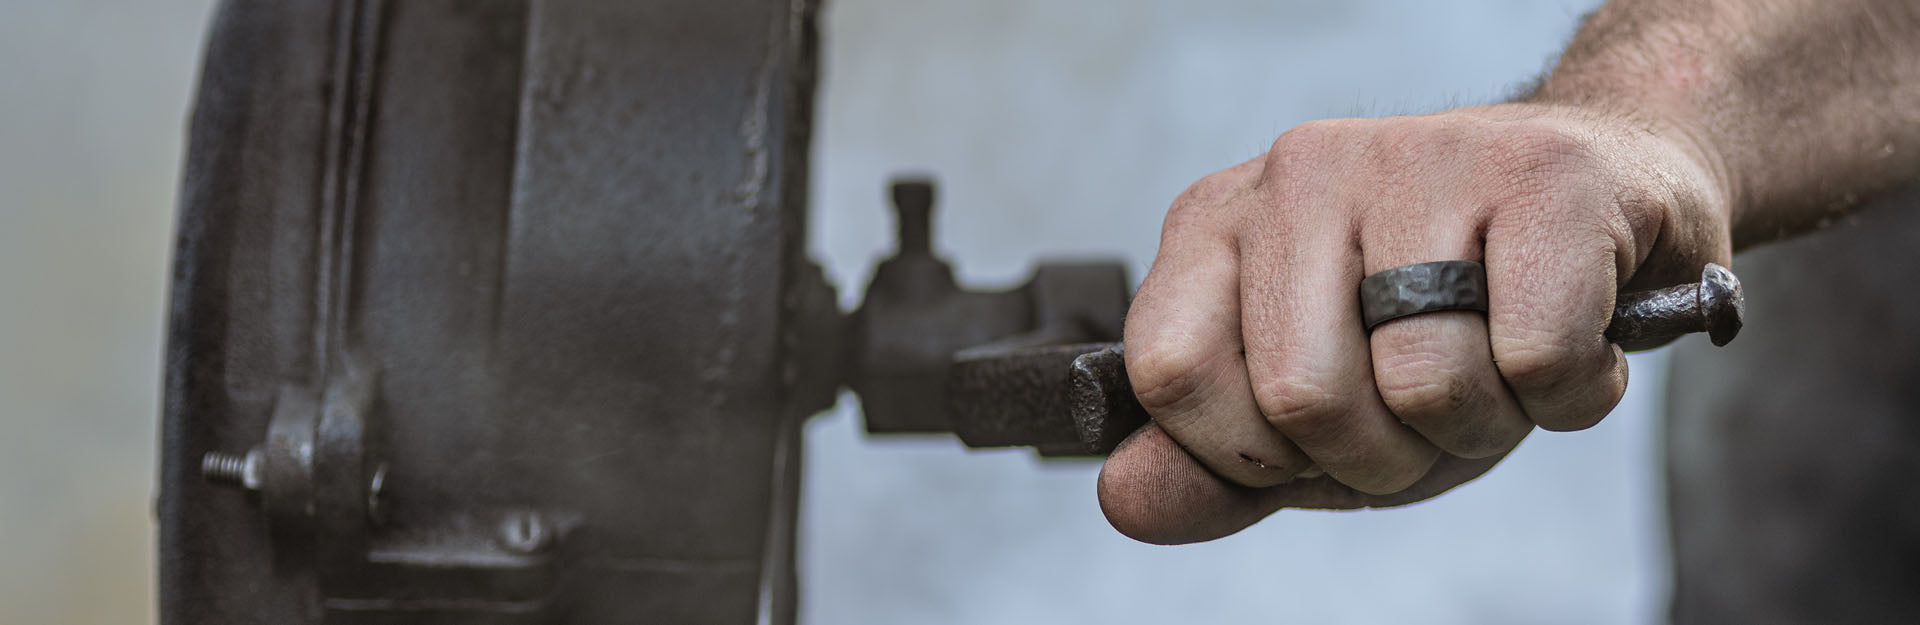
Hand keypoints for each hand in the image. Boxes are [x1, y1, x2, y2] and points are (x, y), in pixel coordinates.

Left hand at [1097, 104, 1730, 543]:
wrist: (1606, 195)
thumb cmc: (1452, 310)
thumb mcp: (1316, 406)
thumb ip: (1217, 462)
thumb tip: (1125, 500)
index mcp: (1219, 224)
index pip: (1170, 370)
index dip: (1249, 453)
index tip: (1312, 438)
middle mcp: (1300, 174)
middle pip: (1301, 396)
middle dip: (1382, 453)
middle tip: (1426, 406)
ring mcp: (1418, 157)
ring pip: (1421, 383)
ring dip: (1484, 423)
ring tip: (1501, 361)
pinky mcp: (1542, 172)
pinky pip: (1535, 357)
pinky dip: (1569, 391)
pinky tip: (1572, 333)